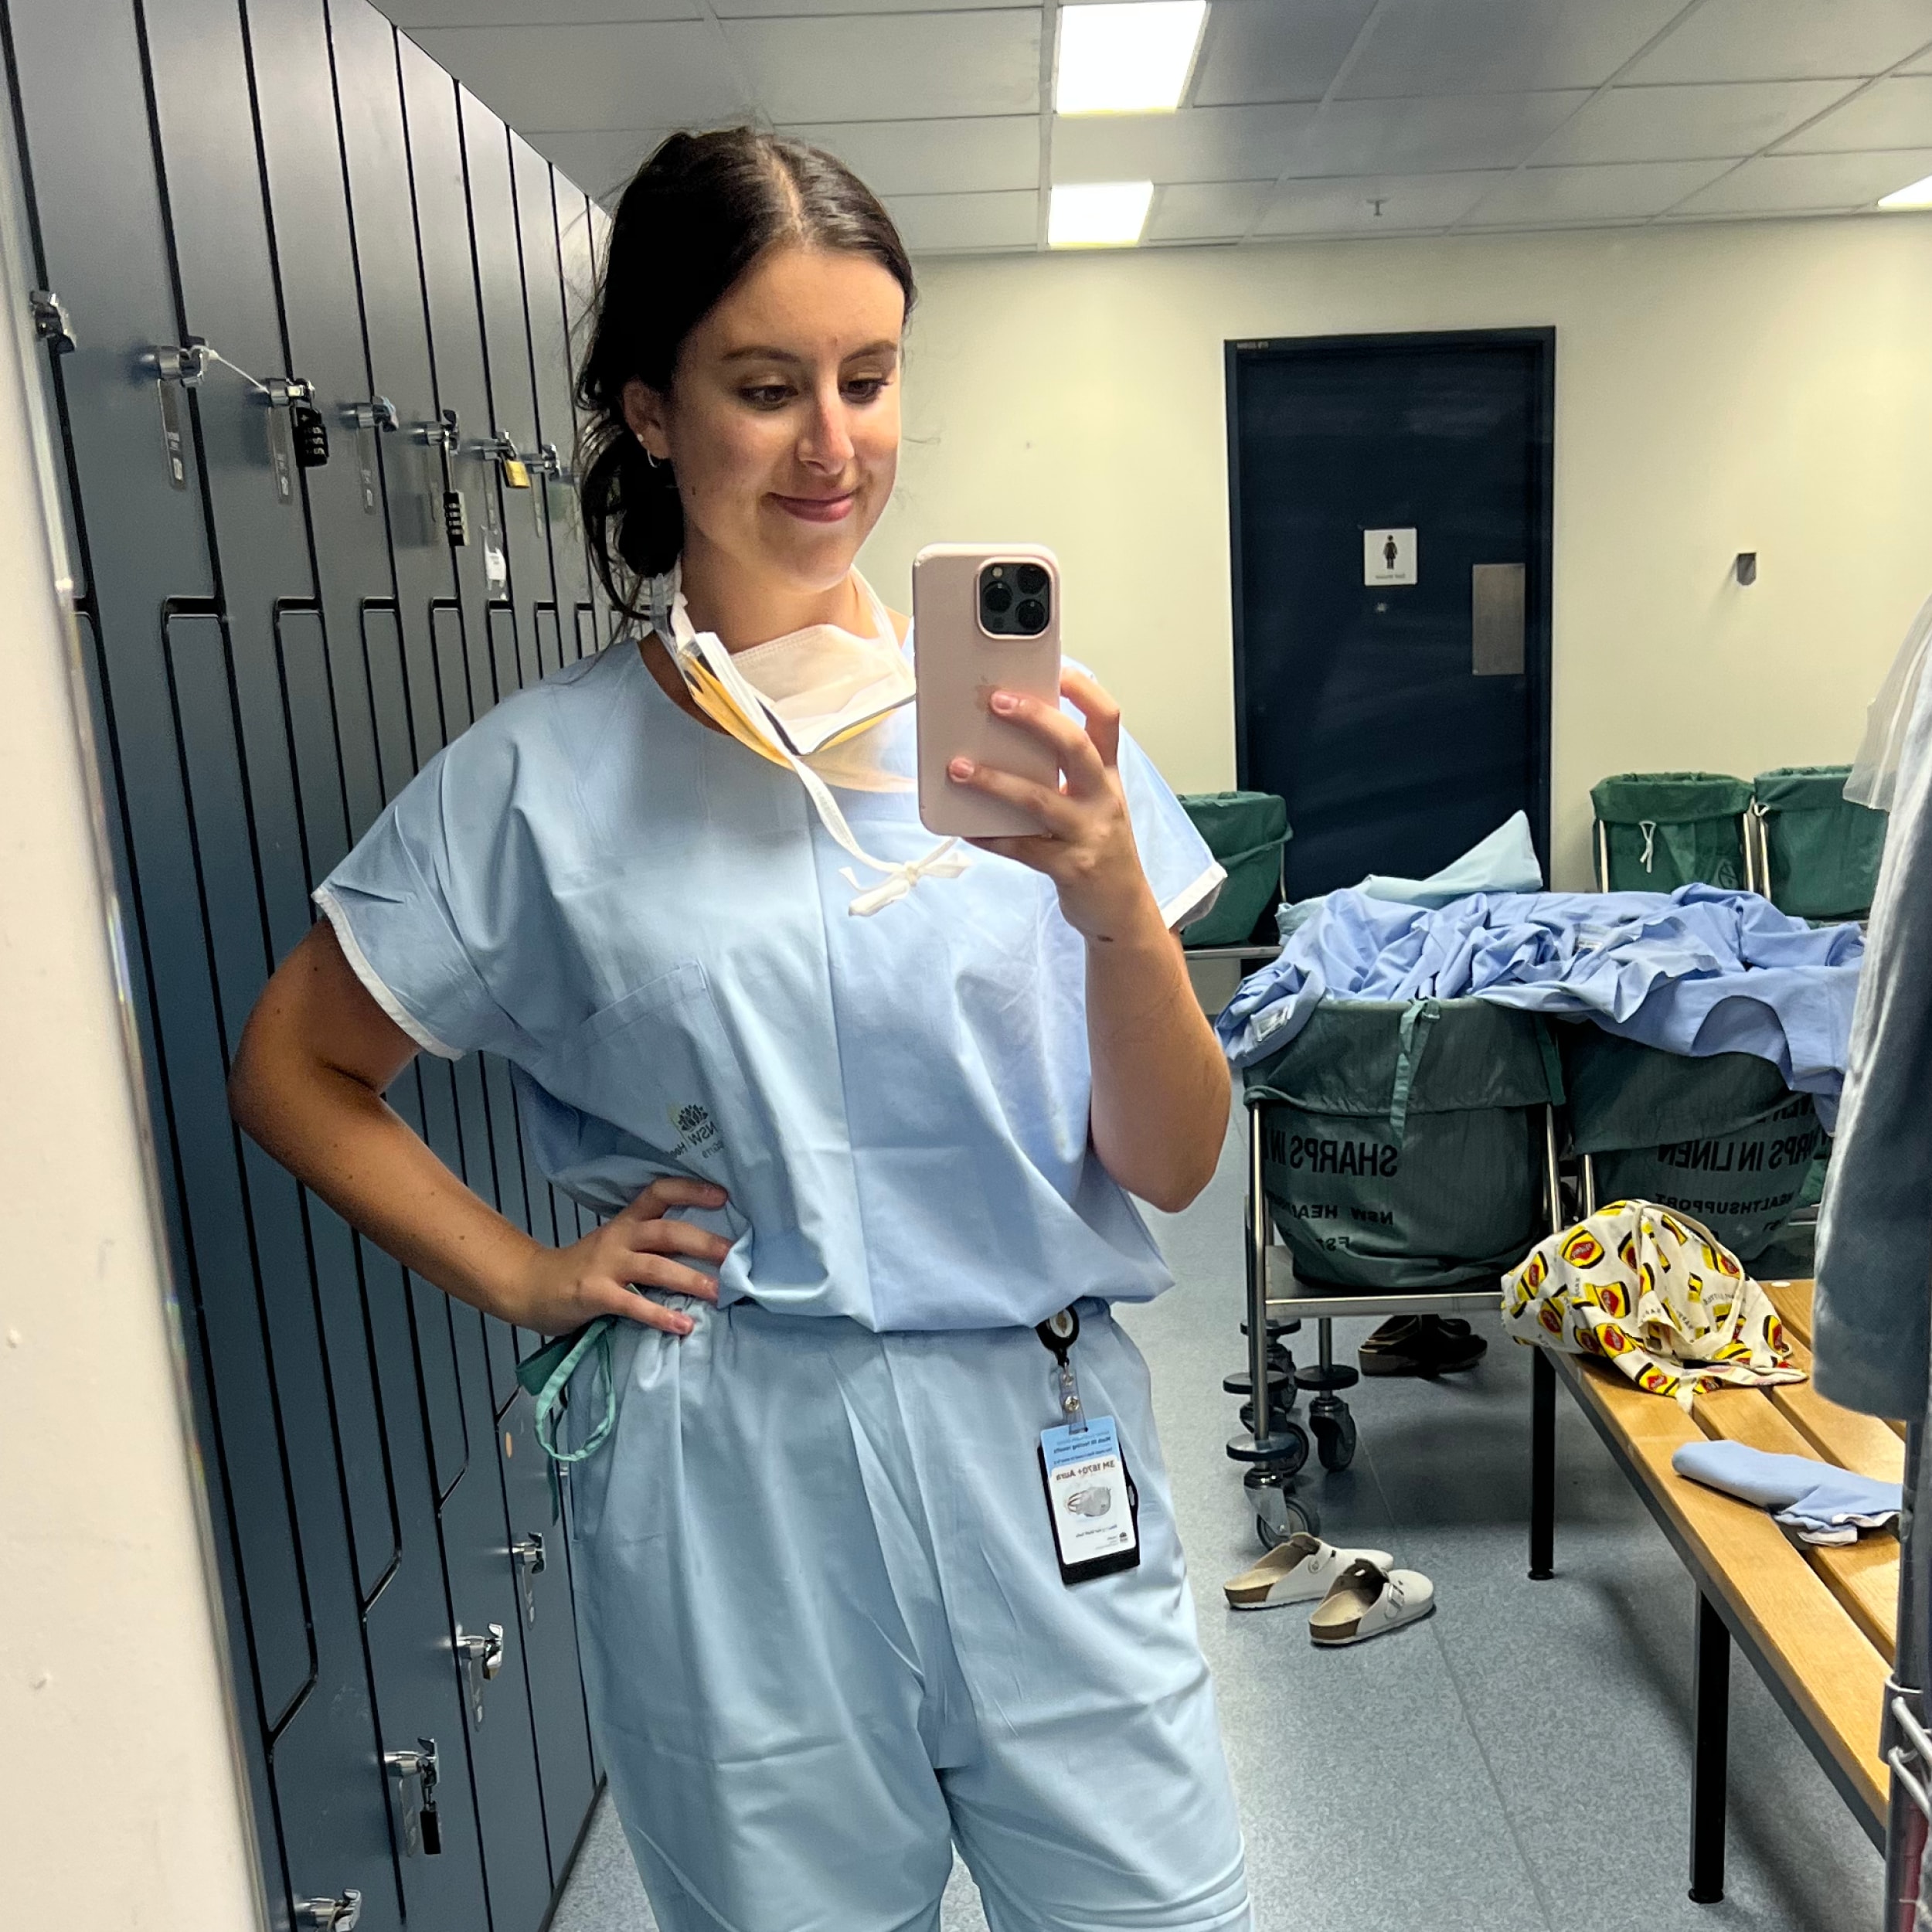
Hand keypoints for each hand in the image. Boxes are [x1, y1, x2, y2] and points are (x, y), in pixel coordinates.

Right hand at [498, 1177, 731, 1336]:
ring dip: (691, 1280)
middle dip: (705, 1243)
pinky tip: (682, 1326)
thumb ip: (649, 1246)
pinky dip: (659, 1315)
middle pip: (668, 1232)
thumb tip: (703, 1253)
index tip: (724, 1196)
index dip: (691, 1190)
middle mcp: (619, 1237)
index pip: (659, 1192)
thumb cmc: (582, 1269)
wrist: (531, 1287)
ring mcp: (606, 1265)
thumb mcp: (615, 1246)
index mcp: (626, 1222)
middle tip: (735, 1256)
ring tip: (719, 1293)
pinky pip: (633, 1304)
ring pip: (656, 1266)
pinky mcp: (594, 1294)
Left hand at [948, 666, 1161, 942]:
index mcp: (1107, 776)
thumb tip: (1004, 740)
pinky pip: (1021, 848)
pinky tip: (965, 827)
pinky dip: (990, 836)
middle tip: (996, 701)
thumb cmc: (1099, 848)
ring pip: (1040, 799)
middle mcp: (1103, 799)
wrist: (1122, 910)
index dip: (1084, 690)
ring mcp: (1088, 834)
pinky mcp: (1069, 868)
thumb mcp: (1093, 803)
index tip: (1055, 668)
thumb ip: (1060, 773)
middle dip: (1036, 719)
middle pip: (1075, 746)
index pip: (1106, 719)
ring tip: (959, 767)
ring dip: (995, 780)